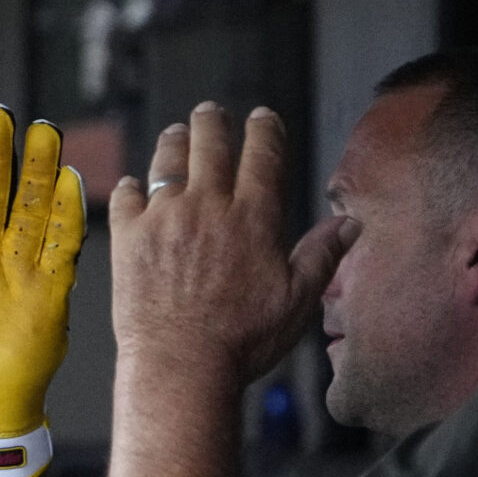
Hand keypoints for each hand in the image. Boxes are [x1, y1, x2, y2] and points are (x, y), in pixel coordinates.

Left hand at [106, 103, 356, 384]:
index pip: (263, 154)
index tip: (263, 117)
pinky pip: (127, 196)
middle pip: (210, 144)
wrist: (180, 363)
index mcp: (253, 217)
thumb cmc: (242, 340)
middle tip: (211, 112)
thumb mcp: (297, 300)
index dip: (264, 129)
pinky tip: (134, 186)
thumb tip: (350, 224)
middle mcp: (208, 206)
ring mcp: (164, 218)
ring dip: (174, 141)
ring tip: (176, 133)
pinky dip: (132, 187)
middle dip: (213, 121)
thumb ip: (322, 255)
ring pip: (167, 160)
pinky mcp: (128, 237)